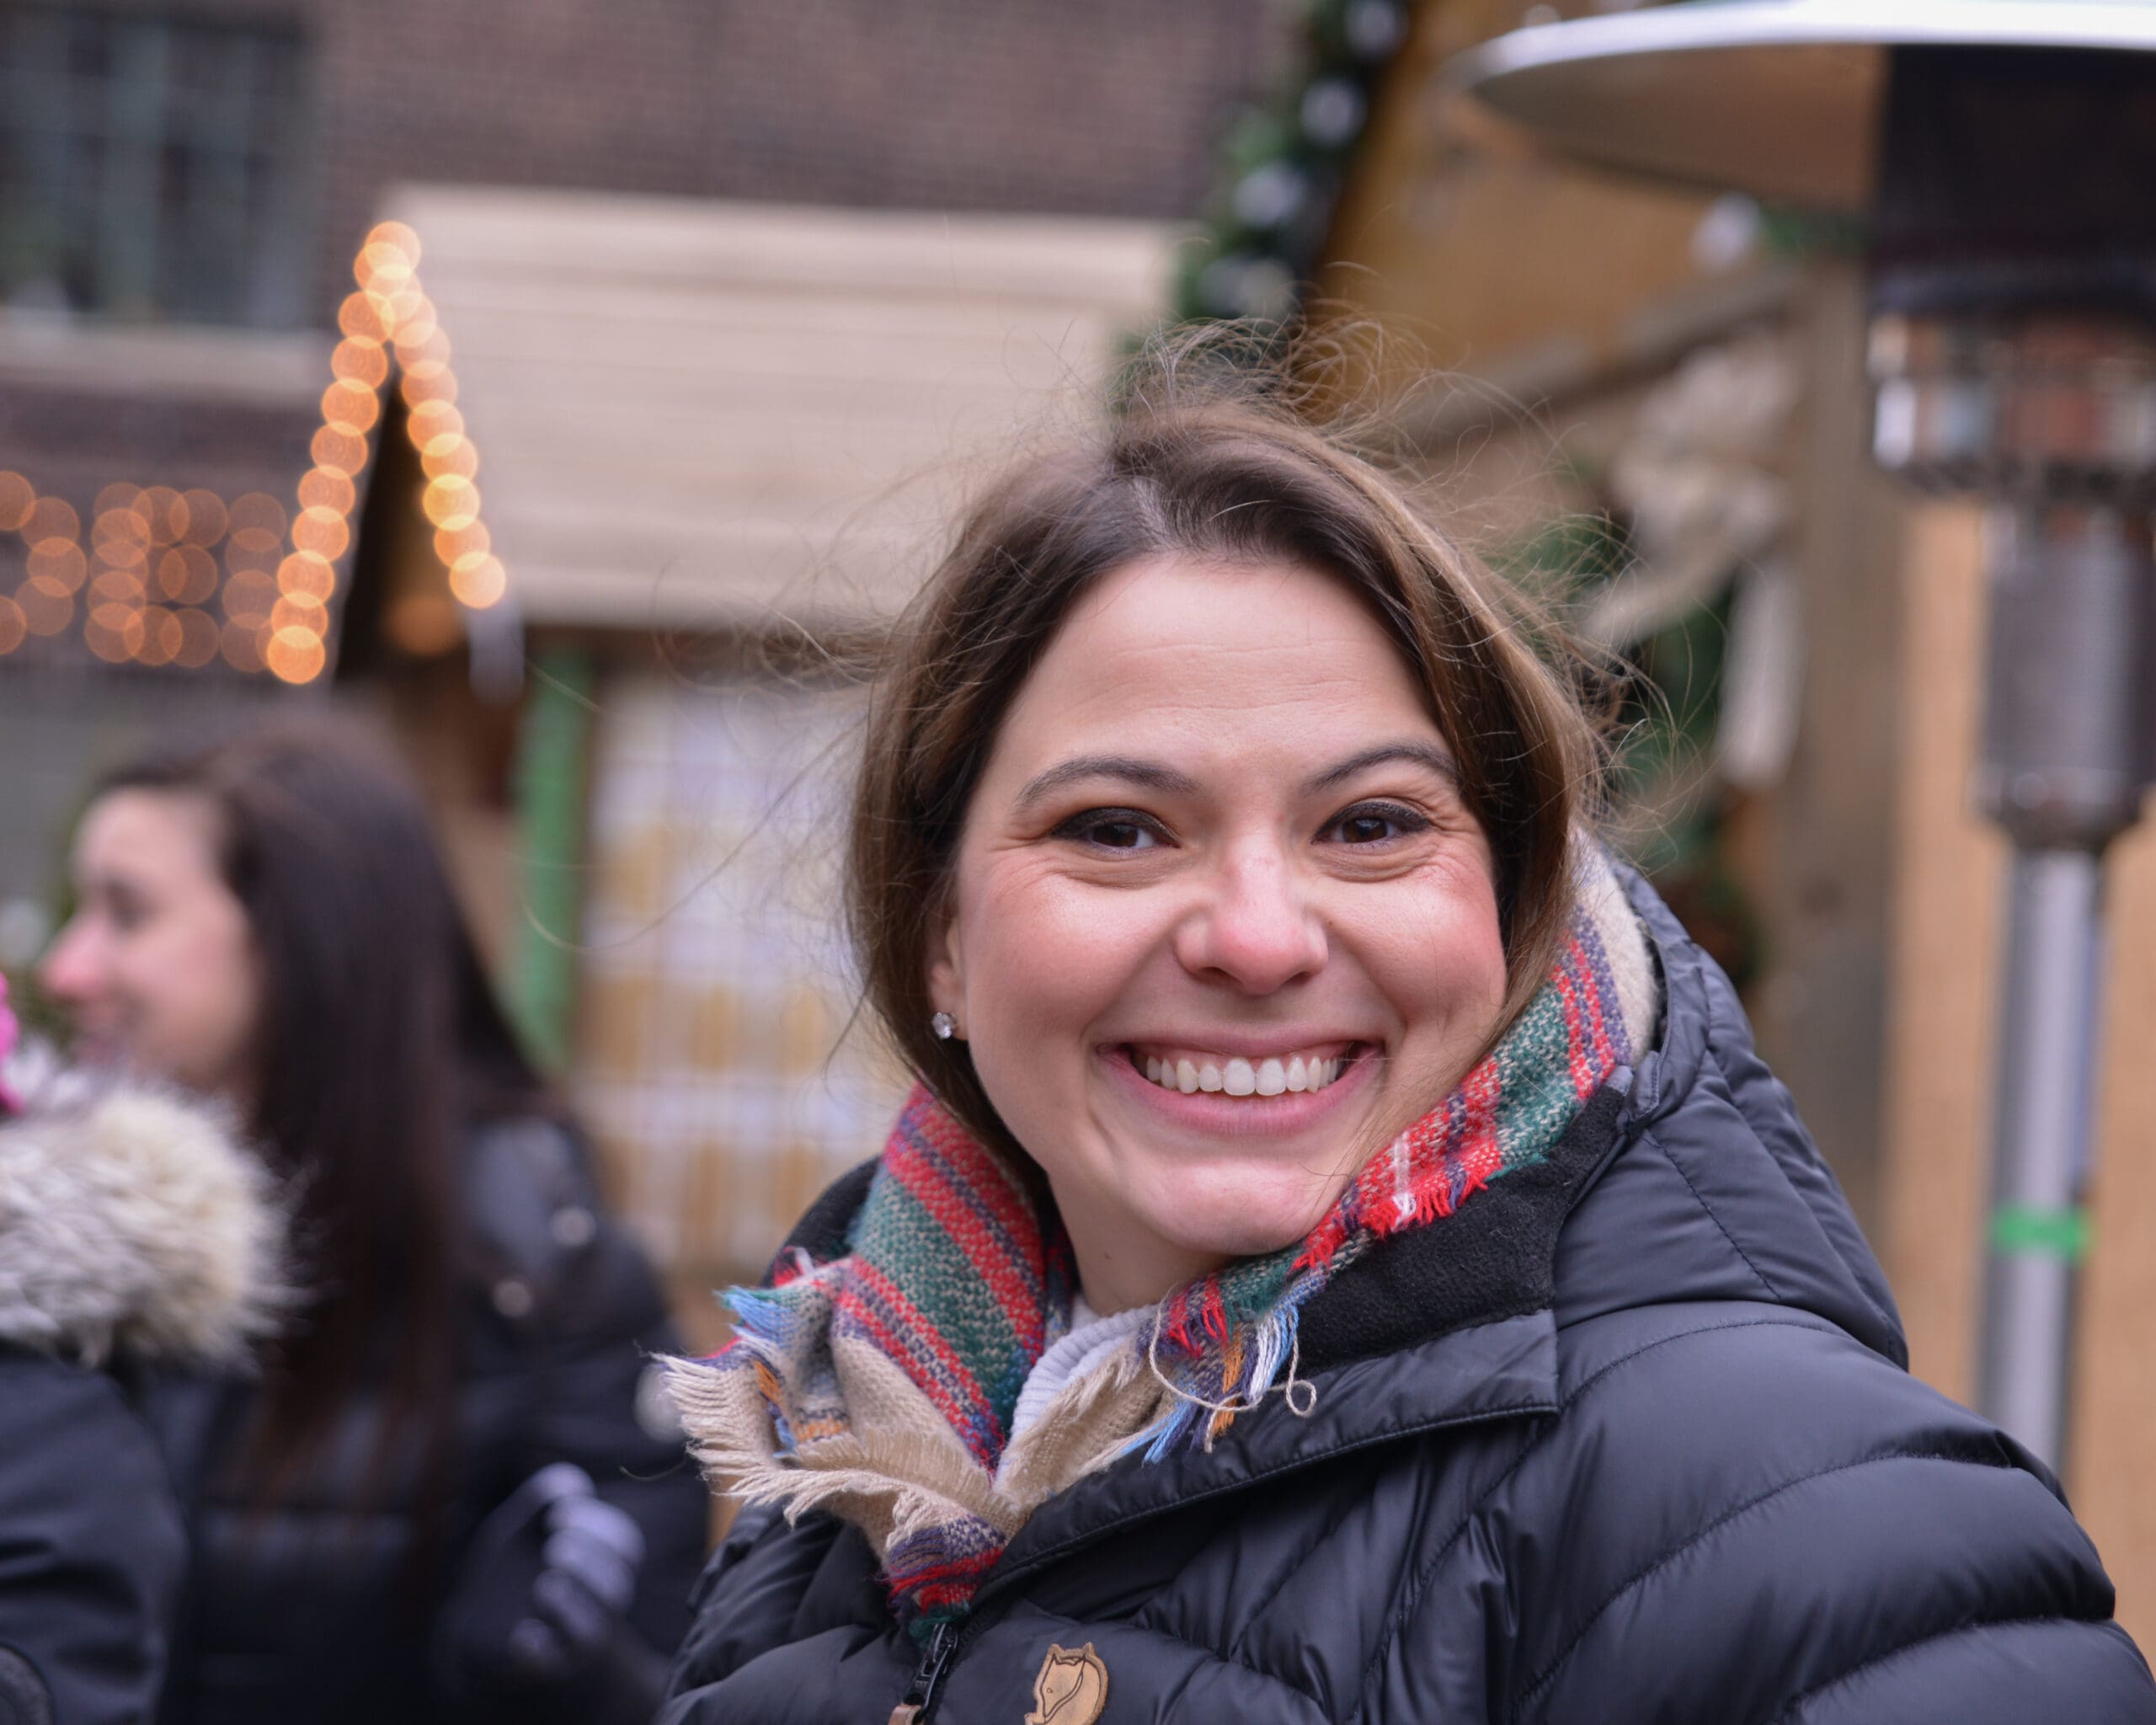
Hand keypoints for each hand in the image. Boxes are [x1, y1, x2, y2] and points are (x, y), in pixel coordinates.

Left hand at [501, 1465, 645, 1679]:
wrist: (477, 1613)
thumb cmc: (516, 1558)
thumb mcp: (526, 1519)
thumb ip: (548, 1492)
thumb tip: (572, 1484)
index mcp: (602, 1564)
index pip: (626, 1545)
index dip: (598, 1526)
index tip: (556, 1514)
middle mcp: (596, 1604)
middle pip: (617, 1587)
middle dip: (589, 1563)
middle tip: (553, 1548)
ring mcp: (569, 1638)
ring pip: (593, 1632)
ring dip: (570, 1605)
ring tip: (543, 1585)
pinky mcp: (538, 1664)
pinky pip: (549, 1666)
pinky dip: (537, 1649)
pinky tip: (521, 1631)